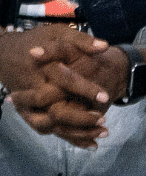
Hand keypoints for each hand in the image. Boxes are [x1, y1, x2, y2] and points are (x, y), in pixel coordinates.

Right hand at [0, 28, 115, 146]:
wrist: (4, 53)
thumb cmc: (35, 39)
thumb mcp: (57, 32)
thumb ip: (81, 39)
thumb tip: (104, 46)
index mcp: (43, 68)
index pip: (66, 81)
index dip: (85, 89)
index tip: (105, 96)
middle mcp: (34, 89)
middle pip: (56, 110)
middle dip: (81, 117)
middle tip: (103, 119)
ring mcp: (28, 104)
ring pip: (51, 125)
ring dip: (76, 132)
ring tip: (101, 132)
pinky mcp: (28, 112)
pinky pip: (46, 129)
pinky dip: (67, 137)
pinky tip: (89, 143)